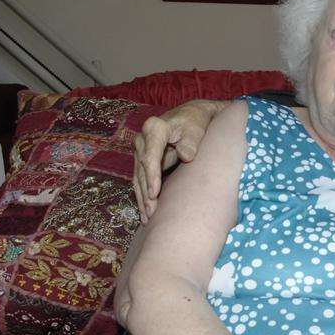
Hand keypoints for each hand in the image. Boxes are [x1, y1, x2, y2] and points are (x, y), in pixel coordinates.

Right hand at [133, 99, 226, 221]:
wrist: (191, 115)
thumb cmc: (195, 122)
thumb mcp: (195, 128)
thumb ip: (191, 141)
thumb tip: (186, 156)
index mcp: (154, 128)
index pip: (150, 156)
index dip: (152, 176)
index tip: (155, 194)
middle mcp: (143, 139)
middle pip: (142, 170)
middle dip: (146, 193)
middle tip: (153, 213)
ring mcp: (141, 150)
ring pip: (139, 178)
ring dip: (143, 199)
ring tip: (148, 218)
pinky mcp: (143, 160)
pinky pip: (141, 180)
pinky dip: (143, 196)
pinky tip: (146, 212)